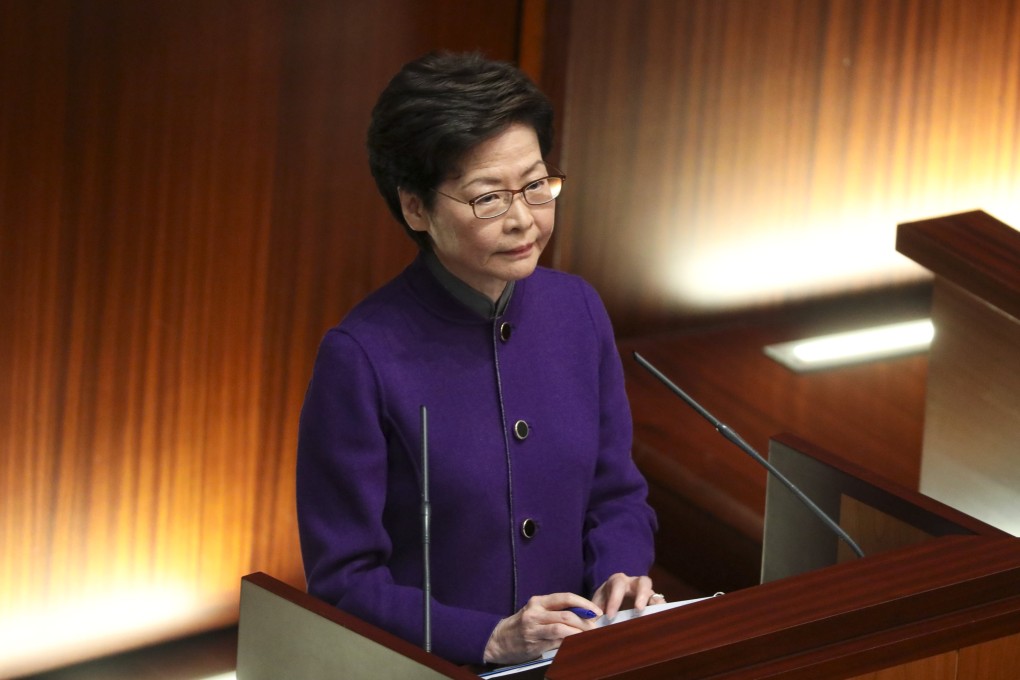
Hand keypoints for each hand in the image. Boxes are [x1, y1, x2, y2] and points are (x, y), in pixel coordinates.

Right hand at [483, 593, 602, 664]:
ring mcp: (534, 629)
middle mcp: (535, 613)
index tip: (596, 610)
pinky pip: (556, 642)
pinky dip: (570, 642)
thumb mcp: (537, 612)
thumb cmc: (522, 625)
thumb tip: (584, 616)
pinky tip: (578, 643)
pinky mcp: (534, 643)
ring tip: (589, 635)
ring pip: (562, 628)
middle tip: (596, 626)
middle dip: (585, 620)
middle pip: (566, 614)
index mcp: (538, 601)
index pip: (565, 597)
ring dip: (579, 632)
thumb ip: (556, 612)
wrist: (499, 640)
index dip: (584, 603)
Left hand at [591, 572, 657, 618]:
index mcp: (617, 581)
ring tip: (655, 613)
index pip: (617, 586)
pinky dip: (661, 610)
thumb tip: (592, 621)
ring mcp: (646, 592)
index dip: (614, 600)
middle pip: (642, 582)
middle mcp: (634, 583)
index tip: (610, 616)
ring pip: (655, 593)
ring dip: (655, 602)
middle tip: (638, 609)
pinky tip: (661, 619)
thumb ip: (594, 610)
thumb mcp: (597, 604)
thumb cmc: (603, 602)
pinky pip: (660, 604)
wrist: (610, 603)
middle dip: (641, 595)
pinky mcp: (652, 602)